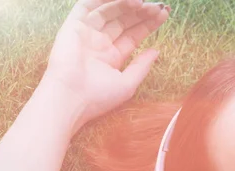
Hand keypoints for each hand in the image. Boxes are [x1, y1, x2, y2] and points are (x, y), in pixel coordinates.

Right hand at [41, 0, 169, 130]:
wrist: (71, 98)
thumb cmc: (98, 97)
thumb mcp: (128, 83)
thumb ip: (142, 66)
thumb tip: (156, 51)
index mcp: (113, 56)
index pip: (134, 34)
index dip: (149, 23)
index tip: (163, 14)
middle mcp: (100, 43)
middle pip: (124, 20)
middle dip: (142, 12)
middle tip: (158, 6)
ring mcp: (87, 33)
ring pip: (109, 10)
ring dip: (126, 4)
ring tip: (144, 3)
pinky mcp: (73, 26)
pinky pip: (87, 5)